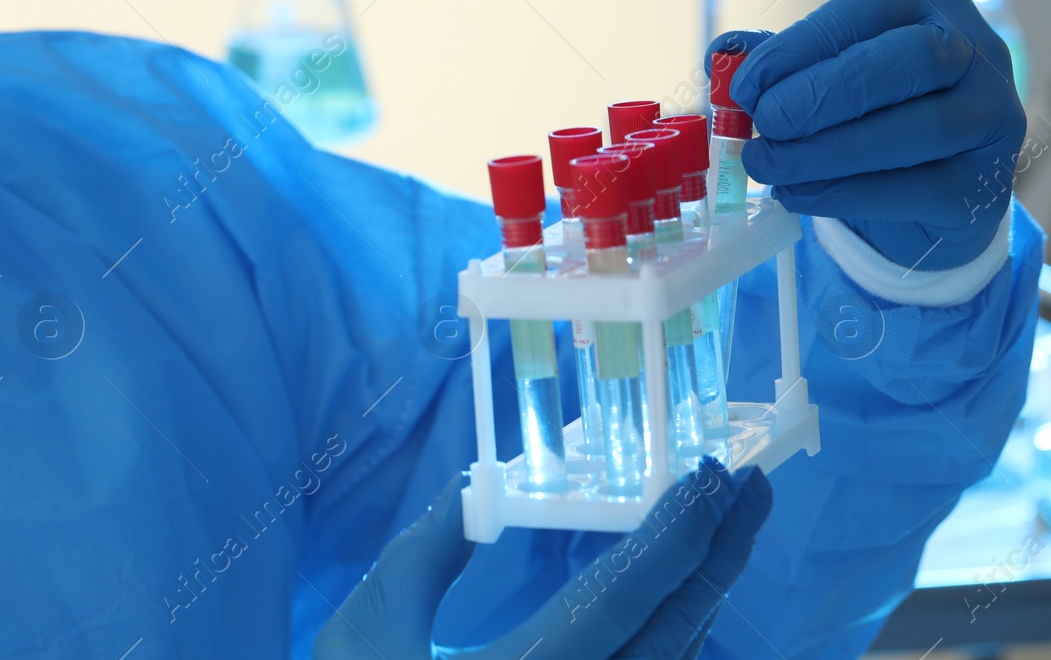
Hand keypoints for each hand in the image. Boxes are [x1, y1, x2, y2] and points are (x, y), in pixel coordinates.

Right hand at [312, 460, 771, 659]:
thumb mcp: (363, 631)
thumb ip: (422, 556)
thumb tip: (469, 489)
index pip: (619, 598)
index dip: (674, 534)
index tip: (711, 476)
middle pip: (674, 634)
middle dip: (720, 555)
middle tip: (751, 488)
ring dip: (704, 596)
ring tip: (721, 530)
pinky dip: (673, 638)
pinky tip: (676, 599)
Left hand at [711, 0, 1026, 269]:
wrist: (922, 182)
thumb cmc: (866, 106)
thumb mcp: (824, 66)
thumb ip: (776, 58)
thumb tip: (722, 54)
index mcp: (929, 1)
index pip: (866, 11)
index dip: (800, 47)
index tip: (746, 85)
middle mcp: (976, 51)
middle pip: (908, 62)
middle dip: (823, 95)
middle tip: (765, 124)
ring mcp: (991, 118)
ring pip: (918, 129)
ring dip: (826, 152)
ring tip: (768, 165)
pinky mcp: (983, 185)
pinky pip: (917, 190)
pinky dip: (844, 195)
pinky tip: (797, 195)